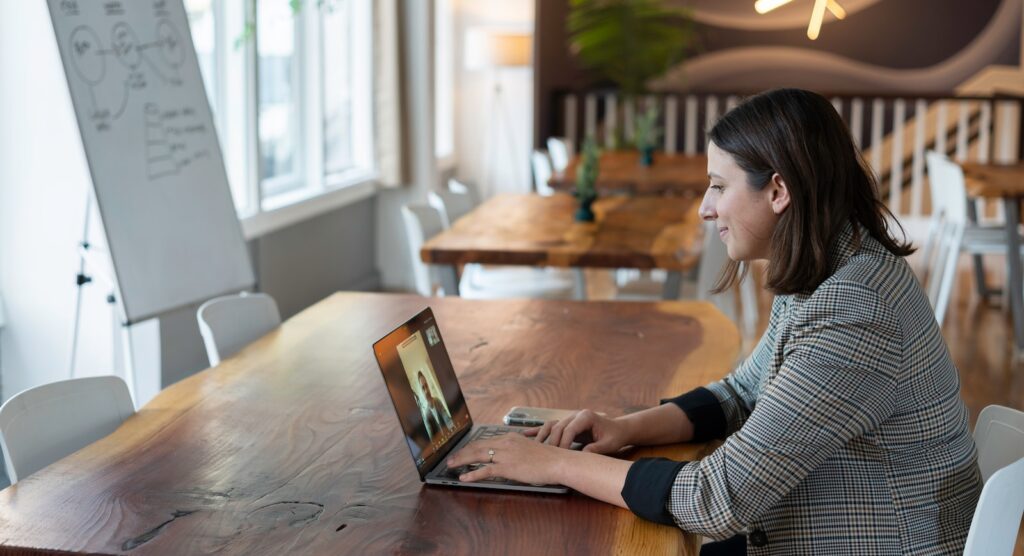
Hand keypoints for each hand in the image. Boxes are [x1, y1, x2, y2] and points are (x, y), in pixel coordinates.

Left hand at [447, 433, 567, 484]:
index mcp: (510, 438)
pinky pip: (485, 470)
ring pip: (477, 456)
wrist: (557, 462)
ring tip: (451, 466)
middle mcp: (505, 443)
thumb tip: (507, 457)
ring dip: (462, 460)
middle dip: (462, 452)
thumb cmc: (547, 458)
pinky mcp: (507, 467)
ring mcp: (505, 455)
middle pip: (477, 446)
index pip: (485, 441)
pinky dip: (472, 474)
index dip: (471, 446)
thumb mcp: (528, 448)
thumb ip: (515, 450)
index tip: (463, 451)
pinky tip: (464, 478)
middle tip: (451, 458)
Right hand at [528, 409, 630, 453]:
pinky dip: (539, 430)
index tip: (561, 456)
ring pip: (551, 425)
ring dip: (542, 436)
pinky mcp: (566, 423)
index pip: (569, 429)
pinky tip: (526, 434)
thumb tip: (583, 455)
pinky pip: (550, 426)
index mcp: (586, 416)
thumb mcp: (608, 444)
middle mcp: (575, 415)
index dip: (563, 443)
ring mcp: (569, 418)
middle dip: (552, 442)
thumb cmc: (614, 437)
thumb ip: (596, 449)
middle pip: (557, 427)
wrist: (618, 429)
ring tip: (533, 447)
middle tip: (547, 457)